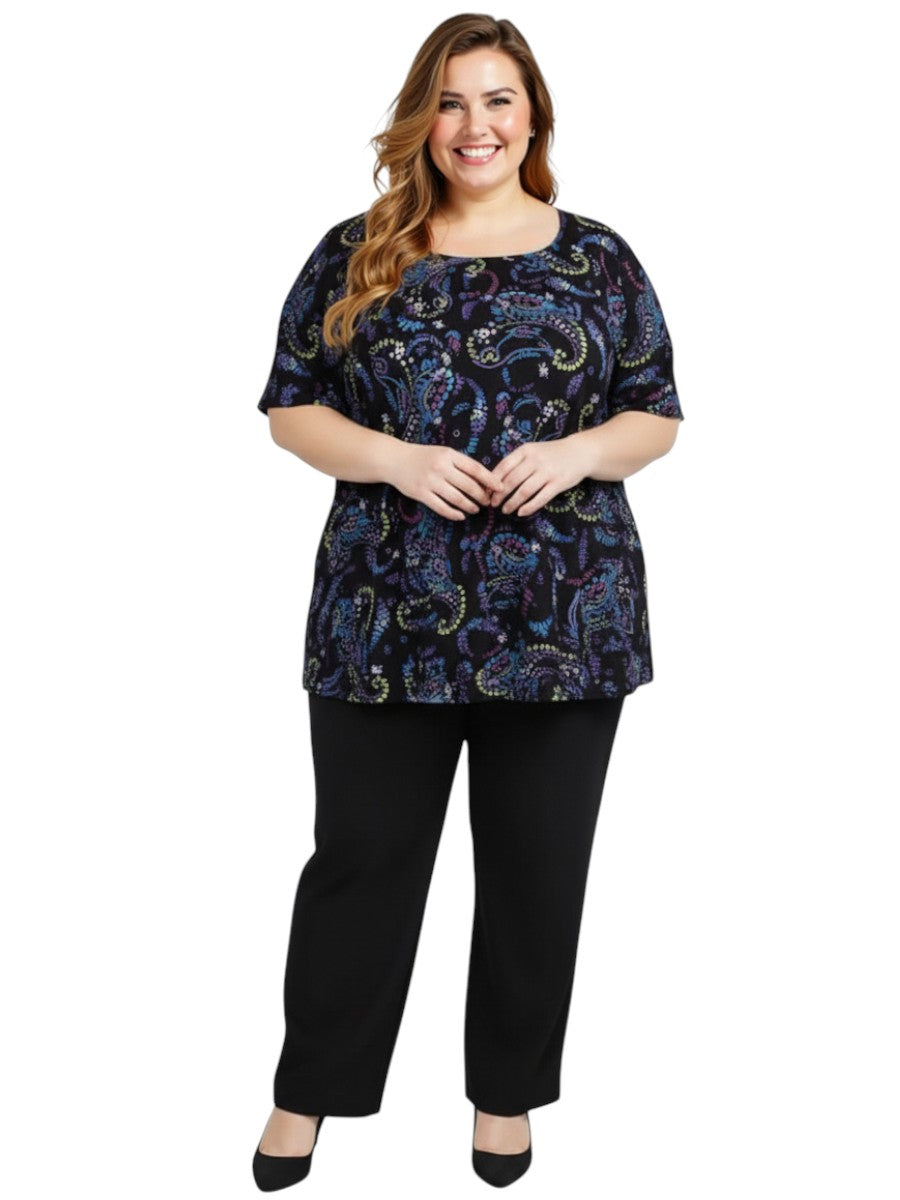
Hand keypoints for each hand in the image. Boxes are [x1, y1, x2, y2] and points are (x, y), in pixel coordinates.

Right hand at [388, 443, 505, 520]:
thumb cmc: (423, 457)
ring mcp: (430, 481)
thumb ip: (460, 464)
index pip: (475, 468)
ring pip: (457, 498)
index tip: (500, 488)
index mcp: (449, 455)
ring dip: (469, 506)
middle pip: (468, 485)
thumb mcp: (443, 453)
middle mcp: (440, 467)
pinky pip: (441, 507)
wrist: (395, 460)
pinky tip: (460, 516)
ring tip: (475, 509)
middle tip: (487, 502)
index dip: (490, 480)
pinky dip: (454, 514)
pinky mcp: (421, 493)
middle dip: (481, 496)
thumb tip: (484, 480)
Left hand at [489, 438, 588, 516]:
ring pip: (524, 491)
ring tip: (505, 510)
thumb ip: (516, 462)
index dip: (493, 481)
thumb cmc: (551, 454)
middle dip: (500, 495)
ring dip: (512, 503)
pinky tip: (521, 512)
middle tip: (493, 504)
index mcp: (526, 450)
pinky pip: (540, 498)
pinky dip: (529, 507)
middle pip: (512, 481)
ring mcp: (548, 472)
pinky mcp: (558, 483)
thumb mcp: (533, 451)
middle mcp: (536, 460)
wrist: (580, 452)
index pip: (504, 466)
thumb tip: (494, 480)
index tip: (487, 492)